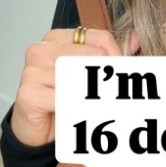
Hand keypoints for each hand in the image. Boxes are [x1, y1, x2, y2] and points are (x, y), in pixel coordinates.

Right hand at [11, 28, 140, 147]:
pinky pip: (65, 99)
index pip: (99, 38)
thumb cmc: (61, 98)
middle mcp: (42, 50)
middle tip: (114, 91)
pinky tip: (79, 112)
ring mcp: (32, 70)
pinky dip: (78, 108)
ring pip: (79, 78)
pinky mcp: (28, 93)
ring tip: (98, 103)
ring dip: (94, 94)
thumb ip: (111, 56)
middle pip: (92, 56)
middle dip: (108, 76)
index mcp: (57, 38)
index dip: (117, 56)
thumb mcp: (87, 74)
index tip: (122, 71)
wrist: (39, 129)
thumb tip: (137, 40)